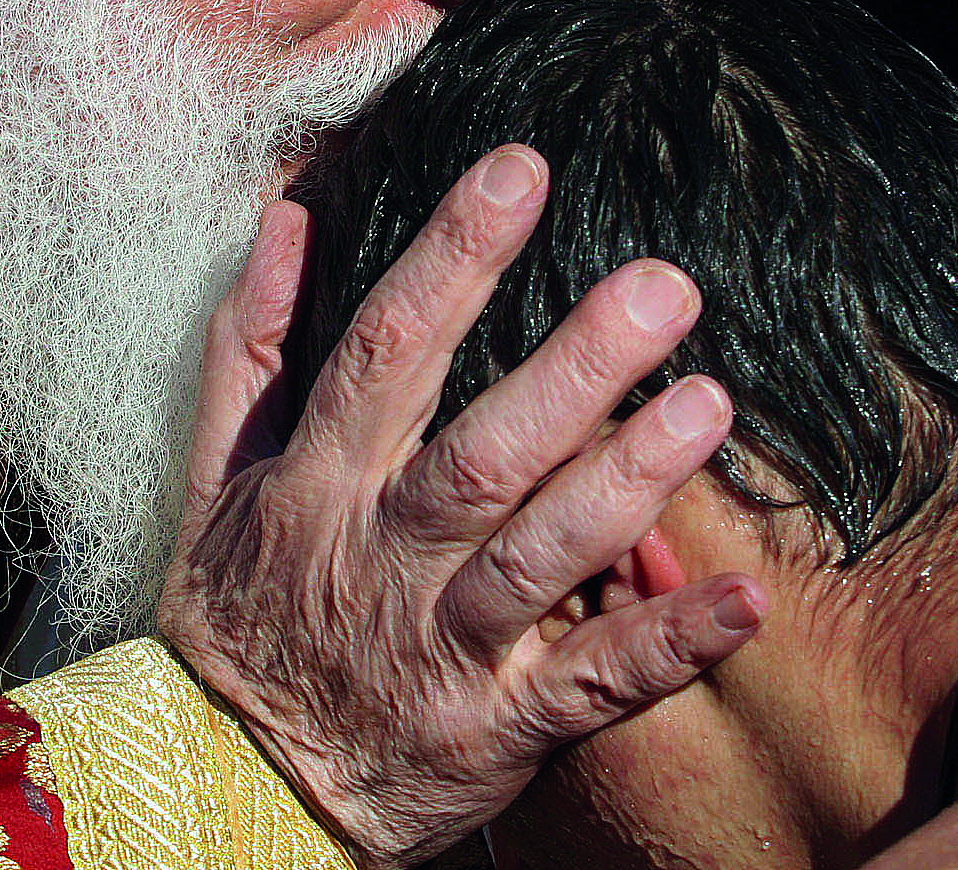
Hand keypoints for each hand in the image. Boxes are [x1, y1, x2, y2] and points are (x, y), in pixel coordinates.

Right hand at [159, 145, 764, 868]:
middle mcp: (381, 556)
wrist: (226, 786)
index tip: (523, 171)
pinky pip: (589, 687)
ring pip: (539, 558)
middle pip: (481, 453)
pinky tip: (746, 600)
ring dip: (627, 483)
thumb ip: (251, 346)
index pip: (386, 350)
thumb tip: (288, 217)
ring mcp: (441, 646)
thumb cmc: (236, 613)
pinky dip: (665, 645)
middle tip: (665, 285)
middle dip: (573, 368)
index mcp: (317, 482)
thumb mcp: (212, 475)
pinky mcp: (494, 728)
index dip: (452, 257)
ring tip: (709, 405)